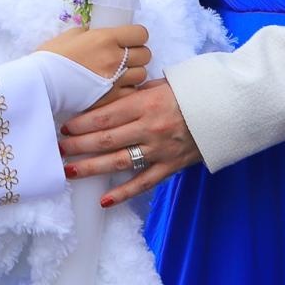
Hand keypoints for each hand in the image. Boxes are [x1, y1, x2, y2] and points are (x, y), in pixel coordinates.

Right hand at [38, 24, 150, 91]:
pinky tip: (116, 87)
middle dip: (137, 54)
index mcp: (106, 38)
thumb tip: (102, 35)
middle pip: (145, 54)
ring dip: (134, 72)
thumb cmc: (52, 56)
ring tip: (120, 73)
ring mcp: (116, 80)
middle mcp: (115, 58)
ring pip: (142, 74)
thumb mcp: (71, 35)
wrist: (41, 83)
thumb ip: (91, 33)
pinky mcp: (113, 98)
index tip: (128, 40)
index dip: (136, 36)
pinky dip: (128, 89)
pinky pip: (133, 92)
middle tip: (125, 57)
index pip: (140, 33)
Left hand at [58, 78, 201, 206]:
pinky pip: (144, 183)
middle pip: (106, 140)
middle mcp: (150, 128)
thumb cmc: (189, 91)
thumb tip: (104, 98)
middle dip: (78, 145)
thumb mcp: (159, 84)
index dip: (82, 123)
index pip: (105, 116)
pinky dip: (124, 193)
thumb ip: (132, 93)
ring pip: (119, 162)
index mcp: (145, 104)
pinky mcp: (171, 166)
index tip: (64, 127)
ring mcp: (161, 150)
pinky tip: (104, 200)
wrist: (227, 108)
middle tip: (57, 148)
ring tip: (69, 170)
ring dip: (91, 167)